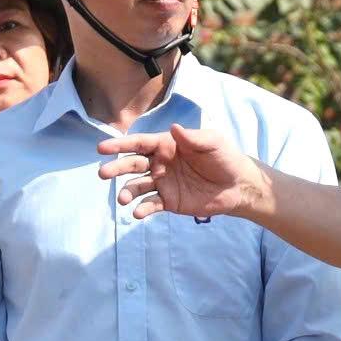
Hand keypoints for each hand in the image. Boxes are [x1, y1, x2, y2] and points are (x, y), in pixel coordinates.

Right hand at [96, 125, 269, 221]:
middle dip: (116, 168)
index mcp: (166, 145)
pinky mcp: (169, 201)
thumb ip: (193, 137)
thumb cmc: (225, 158)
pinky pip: (151, 204)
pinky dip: (142, 209)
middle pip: (133, 164)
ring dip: (127, 191)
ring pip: (138, 186)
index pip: (139, 143)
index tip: (102, 148)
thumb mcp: (212, 142)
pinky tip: (137, 212)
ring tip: (122, 198)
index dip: (120, 145)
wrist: (238, 186)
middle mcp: (160, 163)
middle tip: (103, 173)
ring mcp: (163, 183)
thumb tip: (173, 128)